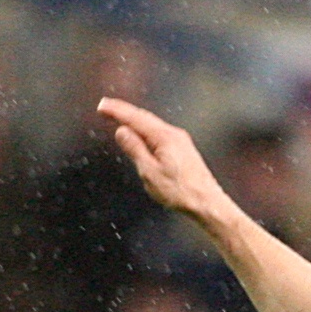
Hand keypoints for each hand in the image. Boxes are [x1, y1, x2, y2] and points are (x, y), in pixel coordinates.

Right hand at [97, 98, 234, 225]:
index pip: (135, 118)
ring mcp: (182, 142)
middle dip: (124, 111)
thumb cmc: (181, 192)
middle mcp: (175, 135)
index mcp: (164, 137)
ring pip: (153, 125)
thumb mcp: (150, 172)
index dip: (116, 111)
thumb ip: (135, 149)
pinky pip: (160, 133)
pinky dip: (146, 130)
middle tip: (106, 107)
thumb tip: (122, 131)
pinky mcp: (185, 150)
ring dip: (135, 120)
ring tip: (120, 117)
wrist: (209, 205)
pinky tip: (142, 134)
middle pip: (144, 117)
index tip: (102, 106)